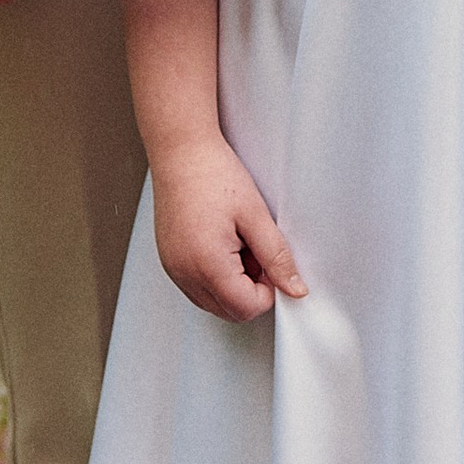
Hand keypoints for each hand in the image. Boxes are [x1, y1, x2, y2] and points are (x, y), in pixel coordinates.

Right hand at [149, 134, 306, 324]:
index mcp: (208, 264)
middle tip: (252, 249)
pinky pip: (196, 287)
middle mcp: (184, 273)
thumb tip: (295, 288)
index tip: (268, 259)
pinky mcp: (168, 261)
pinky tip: (218, 241)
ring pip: (213, 302)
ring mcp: (173, 269)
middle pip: (229, 312)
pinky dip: (213, 275)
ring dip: (231, 283)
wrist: (181, 151)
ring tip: (234, 241)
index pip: (246, 308)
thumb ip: (277, 257)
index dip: (267, 289)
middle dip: (249, 288)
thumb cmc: (213, 174)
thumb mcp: (256, 216)